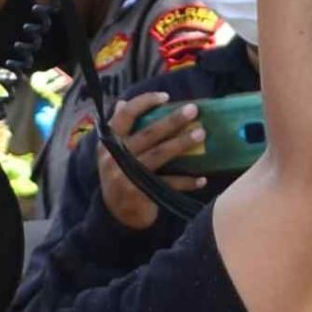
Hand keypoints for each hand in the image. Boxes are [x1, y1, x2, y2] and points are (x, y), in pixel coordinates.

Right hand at [96, 92, 208, 230]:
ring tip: (201, 135)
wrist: (116, 214)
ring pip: (159, 155)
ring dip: (181, 144)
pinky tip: (202, 178)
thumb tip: (122, 103)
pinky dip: (186, 182)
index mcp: (108, 142)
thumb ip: (118, 129)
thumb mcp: (112, 153)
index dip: (145, 103)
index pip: (125, 115)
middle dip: (172, 120)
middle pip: (147, 133)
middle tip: (193, 110)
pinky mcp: (139, 194)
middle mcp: (115, 157)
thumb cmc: (120, 175)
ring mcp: (127, 176)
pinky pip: (167, 185)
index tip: (166, 97)